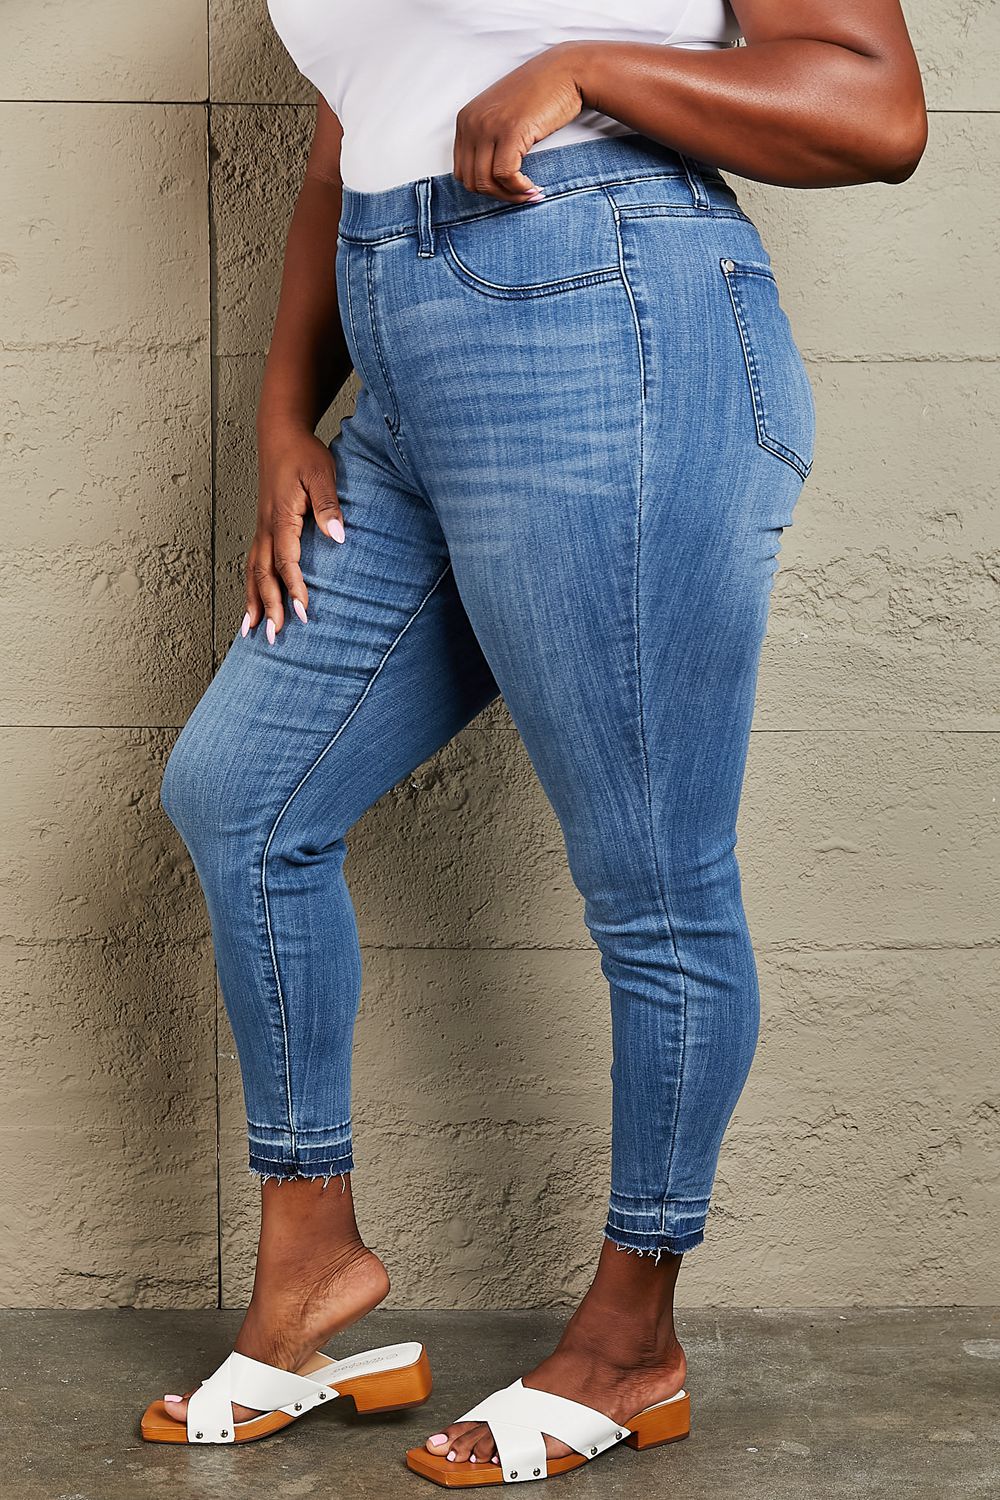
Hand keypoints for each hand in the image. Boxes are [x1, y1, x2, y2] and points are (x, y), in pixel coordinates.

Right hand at [244, 419, 344, 642]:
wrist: (281, 435)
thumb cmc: (303, 453)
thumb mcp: (322, 473)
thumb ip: (328, 505)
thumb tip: (339, 536)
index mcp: (281, 517)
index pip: (287, 561)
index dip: (294, 588)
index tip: (303, 613)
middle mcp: (266, 527)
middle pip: (263, 574)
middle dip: (267, 606)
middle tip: (273, 637)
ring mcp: (261, 529)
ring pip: (252, 571)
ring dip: (252, 601)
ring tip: (251, 631)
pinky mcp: (262, 528)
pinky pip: (252, 563)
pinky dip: (249, 586)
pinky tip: (251, 603)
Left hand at [453, 42, 585, 201]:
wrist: (566, 71)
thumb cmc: (540, 95)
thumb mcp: (503, 115)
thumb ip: (489, 140)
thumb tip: (488, 179)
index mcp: (465, 119)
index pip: (462, 171)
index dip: (486, 188)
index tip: (508, 190)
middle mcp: (471, 121)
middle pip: (471, 181)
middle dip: (497, 195)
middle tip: (520, 195)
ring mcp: (489, 126)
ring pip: (486, 182)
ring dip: (510, 196)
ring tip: (530, 193)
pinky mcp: (510, 131)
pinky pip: (506, 175)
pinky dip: (519, 189)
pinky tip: (534, 188)